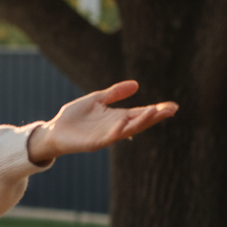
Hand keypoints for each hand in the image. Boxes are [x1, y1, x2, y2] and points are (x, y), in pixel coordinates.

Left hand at [27, 81, 177, 164]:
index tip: (172, 106)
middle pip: (139, 122)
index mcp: (117, 117)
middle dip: (155, 116)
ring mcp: (106, 136)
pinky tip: (125, 123)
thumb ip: (114, 93)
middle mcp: (115, 127)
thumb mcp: (96, 100)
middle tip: (171, 110)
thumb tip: (136, 84)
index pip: (140, 113)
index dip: (156, 110)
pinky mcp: (95, 142)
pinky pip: (109, 137)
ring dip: (141, 122)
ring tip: (155, 112)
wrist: (53, 130)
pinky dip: (118, 130)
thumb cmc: (74, 117)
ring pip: (128, 130)